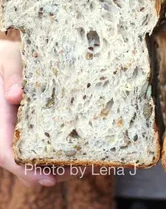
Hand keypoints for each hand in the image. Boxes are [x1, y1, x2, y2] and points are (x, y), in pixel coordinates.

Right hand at [0, 31, 89, 186]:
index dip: (24, 169)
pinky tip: (83, 150)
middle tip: (81, 171)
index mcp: (2, 120)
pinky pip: (48, 143)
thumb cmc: (11, 57)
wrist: (15, 57)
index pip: (7, 153)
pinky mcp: (39, 124)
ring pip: (39, 157)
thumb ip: (11, 74)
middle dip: (50, 173)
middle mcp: (14, 129)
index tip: (47, 178)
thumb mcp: (9, 60)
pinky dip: (63, 152)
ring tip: (88, 164)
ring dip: (60, 166)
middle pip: (26, 163)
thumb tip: (15, 96)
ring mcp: (26, 129)